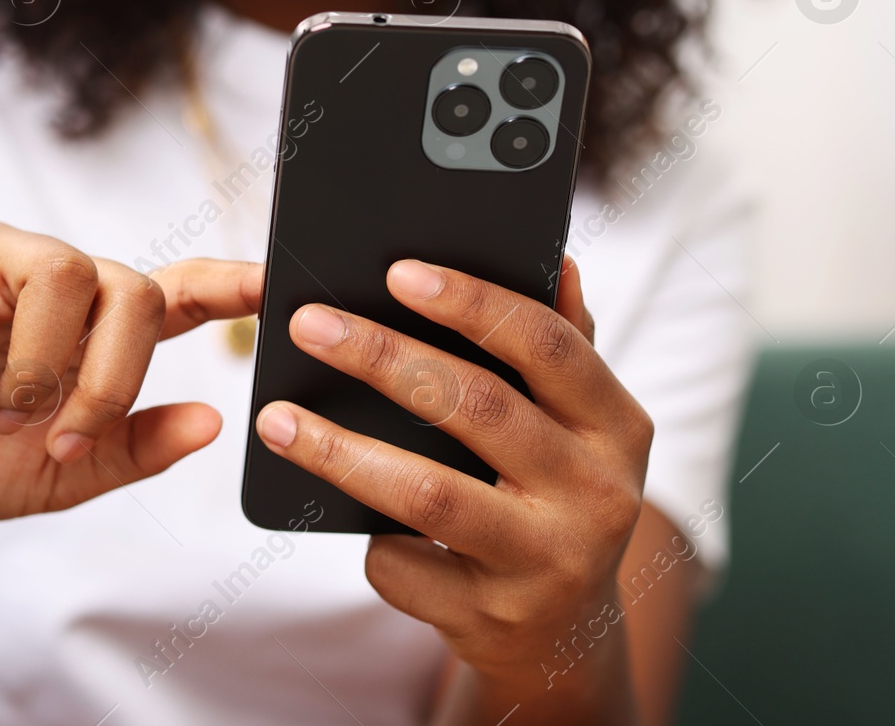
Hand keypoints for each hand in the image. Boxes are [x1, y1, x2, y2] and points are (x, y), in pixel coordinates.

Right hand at [0, 222, 261, 520]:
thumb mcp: (51, 473)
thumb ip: (128, 449)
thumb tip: (212, 421)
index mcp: (89, 327)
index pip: (176, 289)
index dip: (229, 282)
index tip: (276, 284)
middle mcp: (51, 280)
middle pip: (131, 288)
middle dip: (114, 374)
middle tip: (66, 436)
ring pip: (64, 276)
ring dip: (42, 366)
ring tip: (2, 422)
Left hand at [253, 257, 650, 722]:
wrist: (564, 635)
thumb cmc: (553, 497)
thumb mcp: (578, 428)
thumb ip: (563, 347)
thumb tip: (554, 260)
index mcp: (617, 426)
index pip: (546, 344)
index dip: (472, 302)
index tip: (397, 271)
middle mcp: (597, 494)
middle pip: (478, 408)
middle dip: (384, 357)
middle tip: (308, 324)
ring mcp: (548, 563)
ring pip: (428, 495)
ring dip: (341, 451)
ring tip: (276, 419)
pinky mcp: (493, 618)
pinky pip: (404, 566)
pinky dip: (365, 539)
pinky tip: (334, 515)